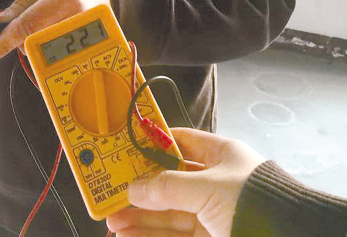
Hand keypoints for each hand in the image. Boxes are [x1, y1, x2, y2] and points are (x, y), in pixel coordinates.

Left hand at [0, 0, 110, 64]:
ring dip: (34, 46)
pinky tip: (51, 38)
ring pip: (44, 54)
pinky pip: (56, 59)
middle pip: (34, 42)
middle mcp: (77, 19)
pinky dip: (45, 52)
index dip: (5, 41)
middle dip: (21, 41)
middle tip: (24, 30)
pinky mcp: (86, 50)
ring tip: (45, 27)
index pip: (28, 25)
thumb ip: (20, 4)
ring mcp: (85, 38)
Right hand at [106, 128, 264, 236]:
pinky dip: (149, 235)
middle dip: (139, 190)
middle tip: (113, 194)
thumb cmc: (258, 203)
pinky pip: (172, 236)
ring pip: (167, 213)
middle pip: (168, 183)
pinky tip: (131, 235)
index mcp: (220, 156)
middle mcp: (215, 183)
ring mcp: (212, 214)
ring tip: (114, 221)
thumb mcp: (208, 187)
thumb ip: (168, 186)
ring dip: (139, 216)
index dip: (152, 146)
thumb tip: (136, 186)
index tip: (126, 151)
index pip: (179, 143)